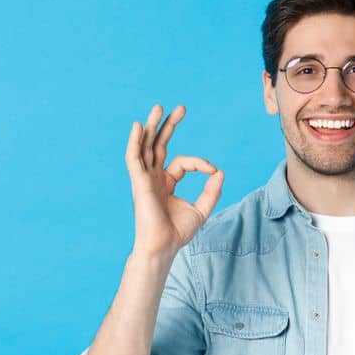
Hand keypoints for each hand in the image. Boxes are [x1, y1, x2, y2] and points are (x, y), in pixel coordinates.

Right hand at [127, 103, 224, 256]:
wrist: (164, 246)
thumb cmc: (178, 232)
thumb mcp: (202, 209)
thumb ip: (212, 191)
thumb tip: (221, 171)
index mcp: (167, 182)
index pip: (183, 162)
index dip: (201, 163)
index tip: (213, 171)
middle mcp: (153, 177)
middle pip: (159, 145)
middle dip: (169, 126)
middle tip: (181, 108)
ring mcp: (144, 178)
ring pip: (146, 146)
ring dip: (153, 126)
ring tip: (159, 107)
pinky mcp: (138, 182)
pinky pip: (133, 158)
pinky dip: (135, 141)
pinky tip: (139, 126)